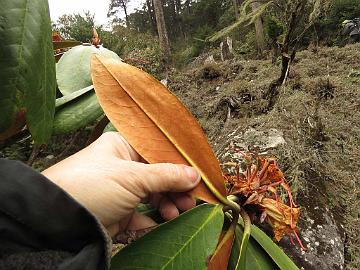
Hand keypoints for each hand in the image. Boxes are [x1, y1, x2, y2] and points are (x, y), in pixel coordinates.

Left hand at [42, 132, 199, 236]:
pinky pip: (142, 213)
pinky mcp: (118, 211)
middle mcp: (122, 165)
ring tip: (177, 211)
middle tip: (191, 198)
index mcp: (122, 147)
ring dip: (168, 203)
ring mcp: (120, 189)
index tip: (197, 174)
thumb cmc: (88, 186)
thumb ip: (166, 175)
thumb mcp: (131, 177)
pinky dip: (154, 217)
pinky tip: (163, 220)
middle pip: (159, 174)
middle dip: (176, 186)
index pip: (158, 152)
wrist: (57, 221)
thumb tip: (194, 174)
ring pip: (153, 194)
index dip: (179, 163)